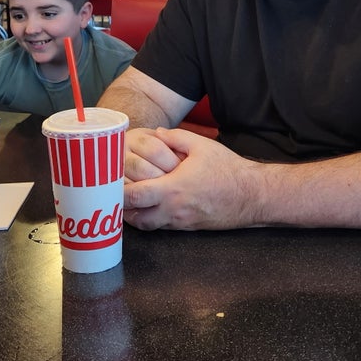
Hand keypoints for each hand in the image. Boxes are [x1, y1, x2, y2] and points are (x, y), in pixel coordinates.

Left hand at [124, 128, 260, 230]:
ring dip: (133, 215)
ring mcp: (180, 222)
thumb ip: (175, 136)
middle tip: (111, 194)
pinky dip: (150, 218)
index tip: (109, 181)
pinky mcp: (188, 227)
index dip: (116, 191)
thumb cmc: (227, 169)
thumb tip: (156, 133)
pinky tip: (148, 205)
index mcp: (172, 189)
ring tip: (127, 201)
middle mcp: (173, 210)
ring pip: (147, 225)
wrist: (251, 195)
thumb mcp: (201, 145)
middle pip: (134, 216)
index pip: (133, 197)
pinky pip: (161, 226)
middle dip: (119, 207)